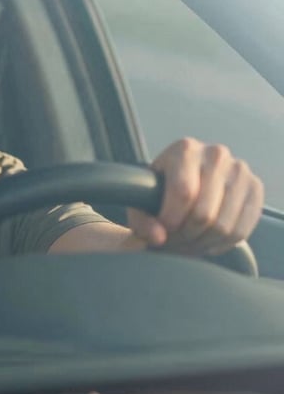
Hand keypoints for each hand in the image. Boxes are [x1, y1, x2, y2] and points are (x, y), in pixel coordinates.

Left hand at [127, 138, 263, 255]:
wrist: (183, 180)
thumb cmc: (158, 191)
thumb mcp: (139, 201)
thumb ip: (140, 221)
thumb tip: (159, 237)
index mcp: (185, 150)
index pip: (183, 192)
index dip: (171, 220)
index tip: (161, 232)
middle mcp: (215, 154)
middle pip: (204, 212)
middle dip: (185, 236)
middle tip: (173, 242)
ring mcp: (239, 170)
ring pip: (225, 225)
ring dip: (203, 243)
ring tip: (187, 243)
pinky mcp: (255, 188)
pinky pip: (242, 230)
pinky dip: (222, 244)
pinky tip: (206, 242)